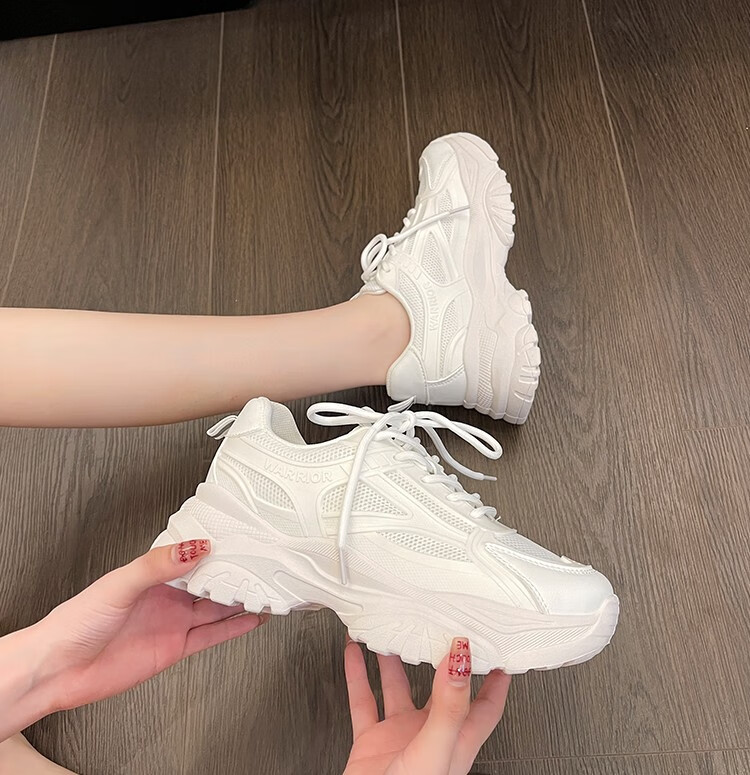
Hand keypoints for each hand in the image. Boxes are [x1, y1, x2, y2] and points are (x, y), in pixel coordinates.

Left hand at [33, 540, 264, 711]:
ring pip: (217, 608)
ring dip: (241, 600)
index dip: (216, 547)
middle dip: (236, 572)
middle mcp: (166, 597)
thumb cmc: (76, 621)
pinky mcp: (175, 648)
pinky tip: (251, 620)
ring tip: (267, 590)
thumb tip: (193, 548)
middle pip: (211, 581)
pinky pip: (212, 636)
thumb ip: (157, 566)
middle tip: (263, 563)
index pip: (192, 555)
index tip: (240, 538)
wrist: (58, 669)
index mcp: (153, 574)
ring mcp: (172, 622)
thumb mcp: (119, 584)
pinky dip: (234, 628)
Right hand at [343, 637, 509, 774]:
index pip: (487, 702)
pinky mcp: (373, 740)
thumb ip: (449, 706)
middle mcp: (432, 733)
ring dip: (394, 658)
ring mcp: (401, 735)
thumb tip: (463, 661)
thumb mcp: (436, 749)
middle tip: (440, 623)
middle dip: (439, 655)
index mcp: (458, 739)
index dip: (496, 674)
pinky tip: (354, 652)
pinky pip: (364, 699)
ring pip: (399, 686)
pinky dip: (357, 673)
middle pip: (441, 687)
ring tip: (394, 628)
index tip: (498, 644)